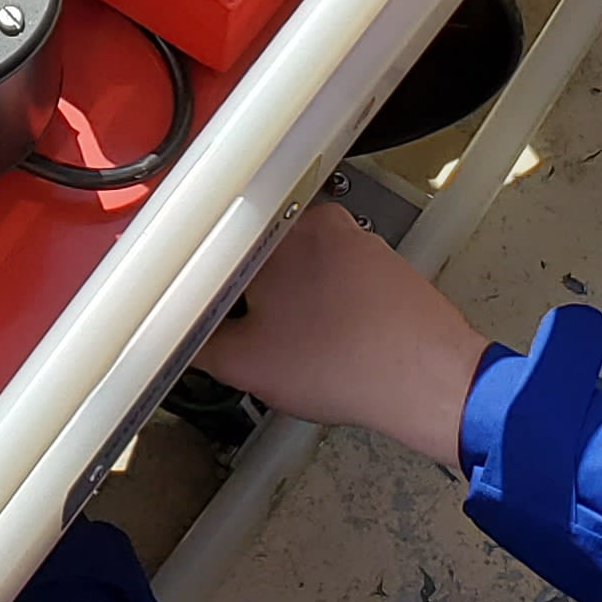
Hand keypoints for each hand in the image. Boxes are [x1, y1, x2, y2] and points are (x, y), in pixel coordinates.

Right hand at [193, 202, 491, 464]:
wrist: (428, 380)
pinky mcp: (385, 263)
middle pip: (257, 249)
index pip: (216, 243)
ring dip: (287, 296)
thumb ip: (196, 343)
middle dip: (245, 290)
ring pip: (299, 262)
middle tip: (240, 330)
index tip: (195, 306)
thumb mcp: (245, 364)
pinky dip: (324, 301)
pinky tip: (325, 338)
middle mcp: (318, 220)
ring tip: (288, 340)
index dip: (201, 281)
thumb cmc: (342, 365)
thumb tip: (173, 335)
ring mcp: (357, 238)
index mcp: (274, 230)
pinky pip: (337, 275)